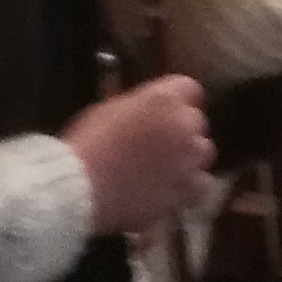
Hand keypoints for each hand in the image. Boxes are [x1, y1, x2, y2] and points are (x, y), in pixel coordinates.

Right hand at [66, 74, 215, 236]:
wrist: (78, 186)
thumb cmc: (87, 144)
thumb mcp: (110, 109)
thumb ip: (139, 106)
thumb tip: (147, 112)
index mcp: (166, 99)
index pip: (190, 90)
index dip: (178, 101)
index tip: (166, 112)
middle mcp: (185, 125)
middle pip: (197, 122)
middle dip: (182, 131)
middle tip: (159, 144)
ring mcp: (189, 159)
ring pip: (203, 153)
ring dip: (189, 158)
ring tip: (167, 169)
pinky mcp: (186, 190)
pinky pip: (201, 185)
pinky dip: (190, 187)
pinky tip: (172, 191)